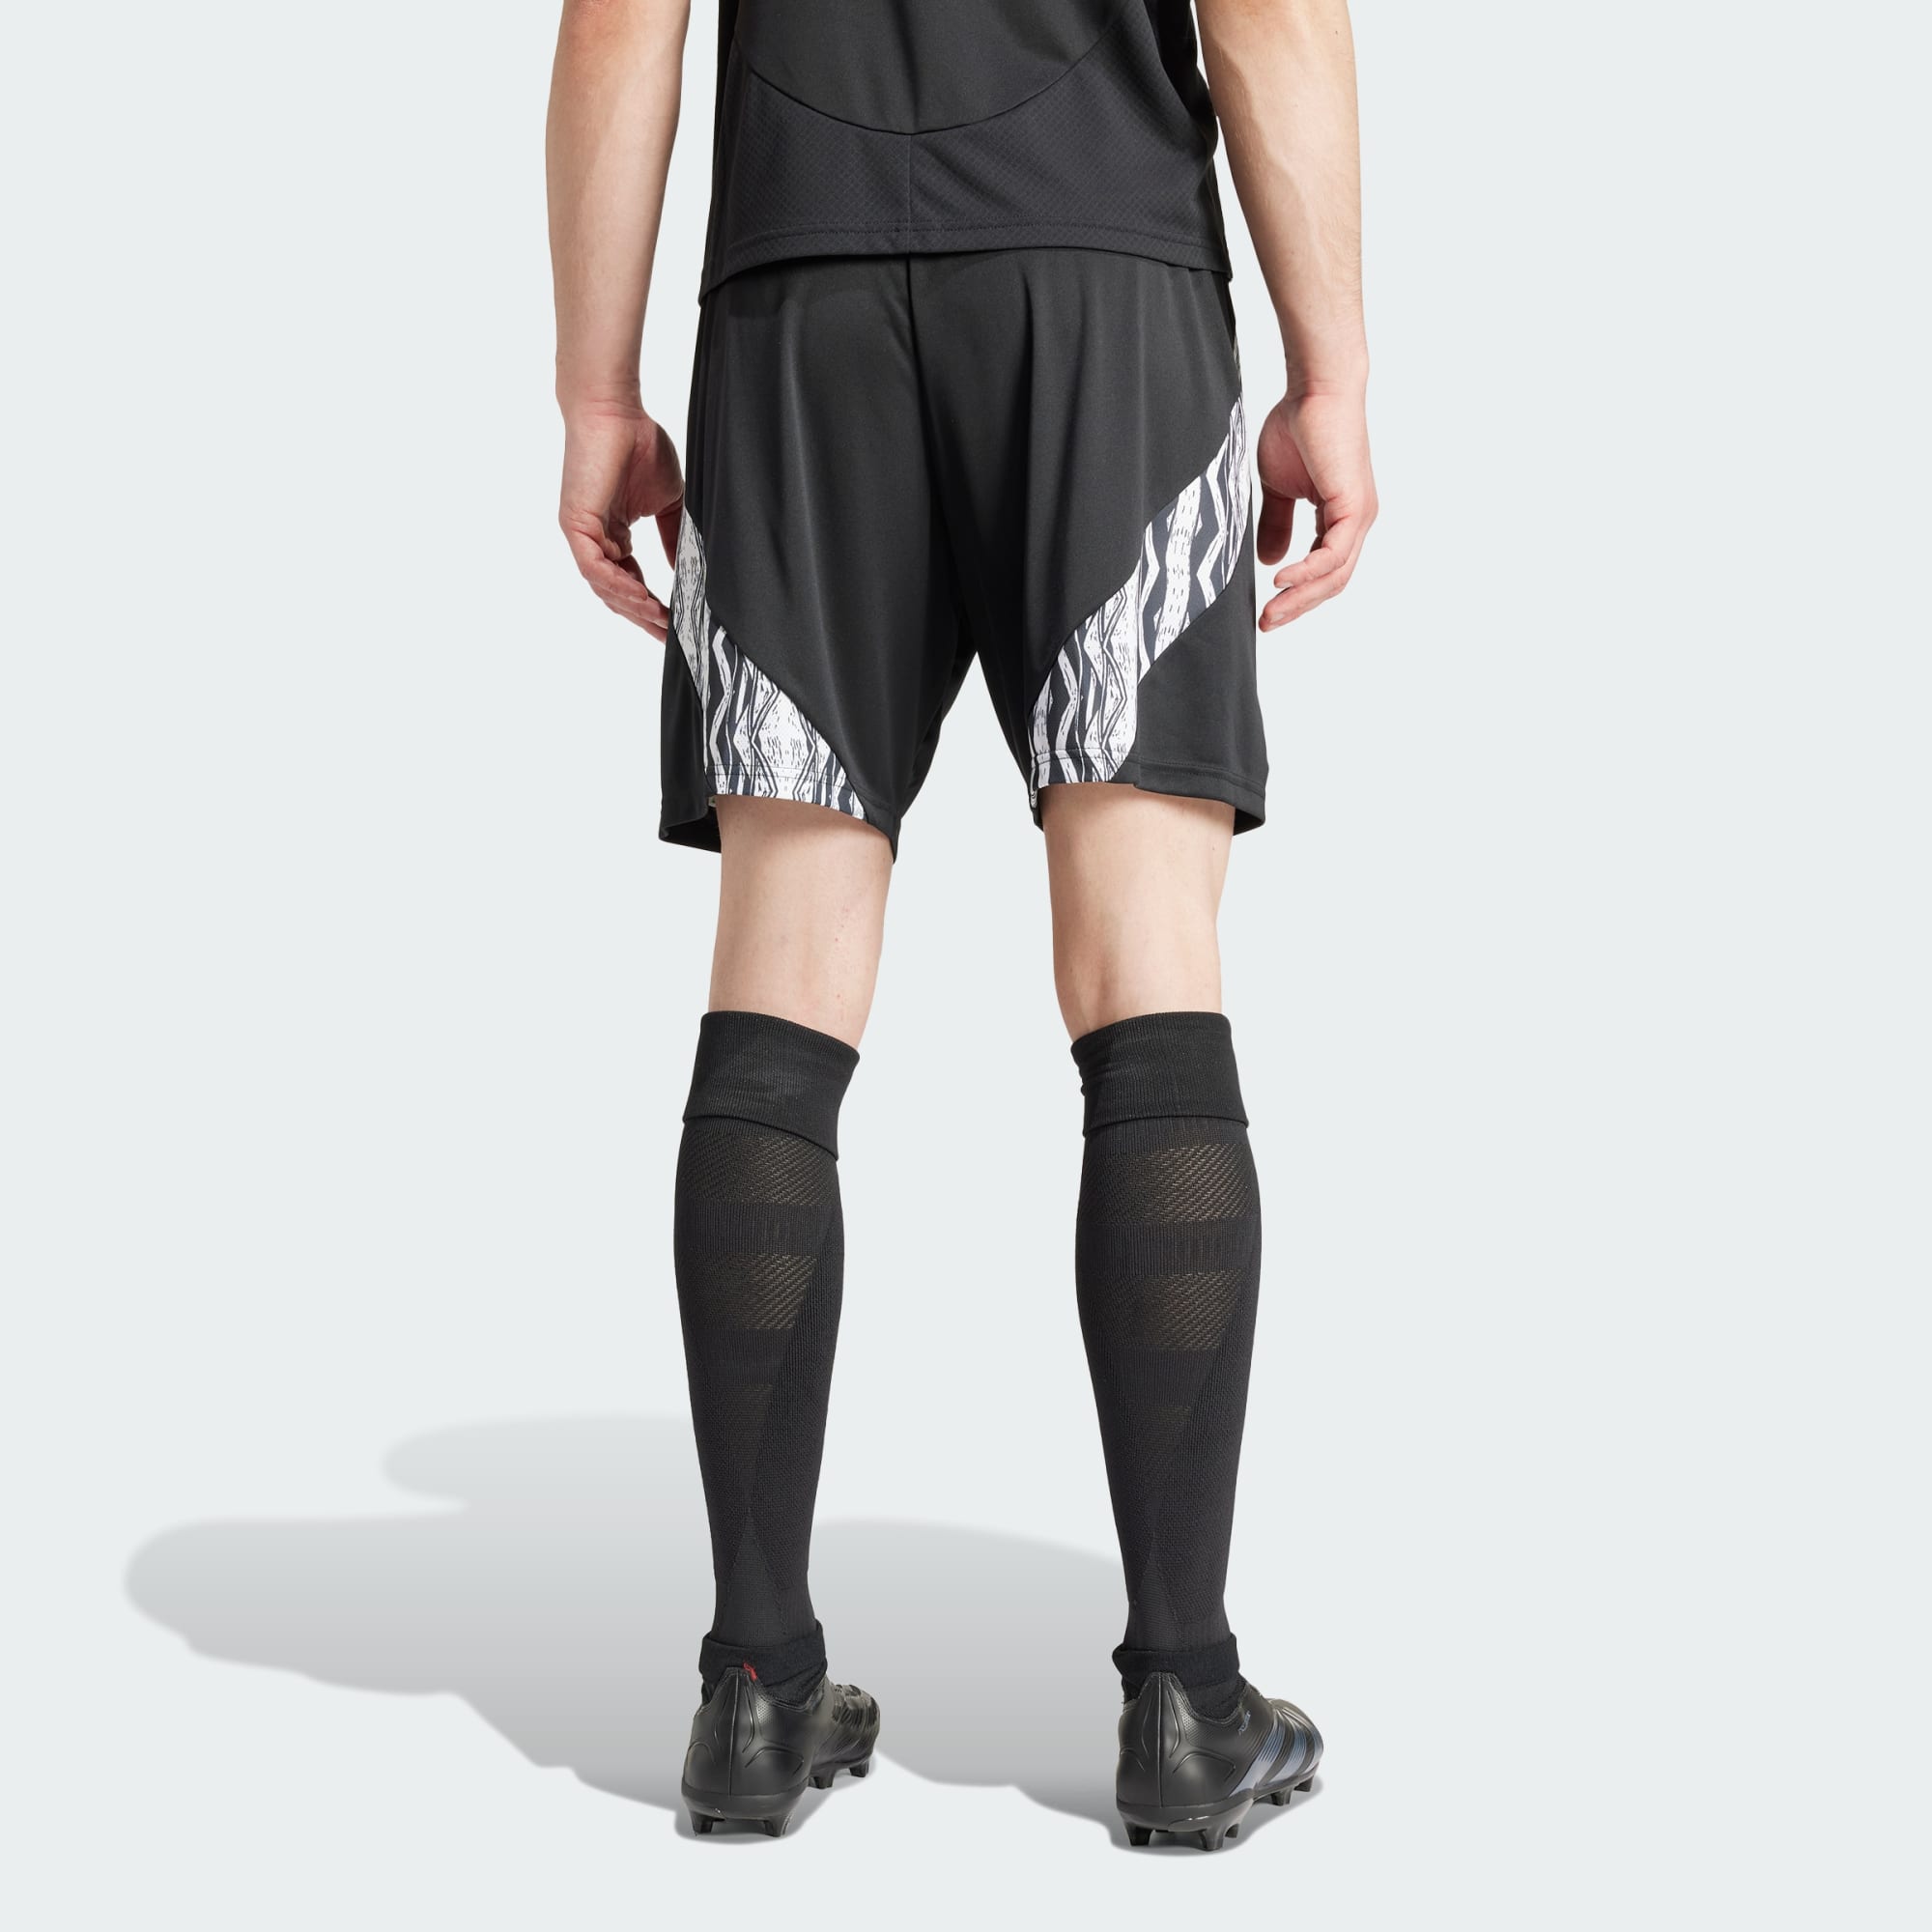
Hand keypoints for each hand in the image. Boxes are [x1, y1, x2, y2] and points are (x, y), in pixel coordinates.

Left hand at [558, 406, 684, 639]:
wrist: (615, 411)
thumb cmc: (638, 445)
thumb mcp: (666, 503)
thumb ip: (673, 537)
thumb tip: (685, 570)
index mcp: (614, 535)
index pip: (631, 582)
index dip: (652, 606)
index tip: (675, 625)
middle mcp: (595, 539)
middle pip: (617, 593)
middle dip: (643, 616)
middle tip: (670, 634)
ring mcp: (582, 534)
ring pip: (604, 585)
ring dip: (632, 606)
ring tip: (659, 618)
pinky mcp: (575, 524)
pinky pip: (594, 566)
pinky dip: (616, 584)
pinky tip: (641, 596)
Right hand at [1254, 389, 1376, 629]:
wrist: (1315, 390)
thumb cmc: (1298, 426)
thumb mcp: (1277, 487)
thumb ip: (1276, 523)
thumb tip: (1270, 560)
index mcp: (1339, 518)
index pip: (1323, 572)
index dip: (1296, 596)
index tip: (1267, 612)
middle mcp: (1354, 522)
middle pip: (1332, 583)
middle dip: (1297, 607)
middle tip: (1266, 623)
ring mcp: (1358, 517)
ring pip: (1335, 576)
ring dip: (1301, 598)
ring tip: (1271, 613)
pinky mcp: (1353, 507)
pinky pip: (1333, 555)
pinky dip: (1308, 572)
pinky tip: (1282, 580)